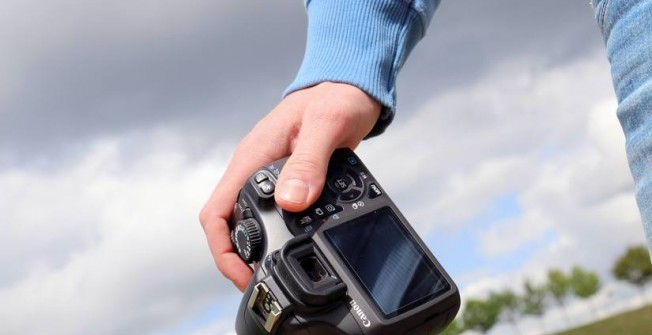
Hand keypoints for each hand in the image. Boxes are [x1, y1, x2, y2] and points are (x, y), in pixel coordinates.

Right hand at [199, 82, 380, 290]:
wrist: (349, 88)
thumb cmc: (337, 98)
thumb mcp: (326, 126)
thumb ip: (309, 162)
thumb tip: (292, 203)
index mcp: (252, 157)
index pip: (216, 211)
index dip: (223, 248)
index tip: (244, 272)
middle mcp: (255, 168)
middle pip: (229, 223)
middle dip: (239, 258)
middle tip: (262, 282)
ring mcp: (270, 176)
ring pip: (250, 220)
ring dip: (258, 248)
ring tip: (278, 271)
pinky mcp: (288, 180)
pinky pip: (274, 213)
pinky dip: (280, 233)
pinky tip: (297, 245)